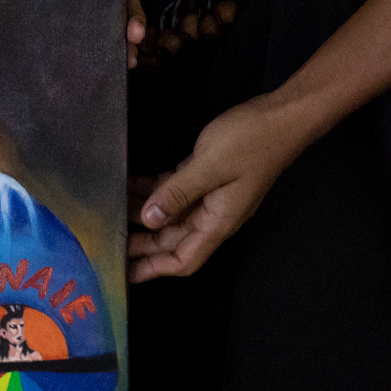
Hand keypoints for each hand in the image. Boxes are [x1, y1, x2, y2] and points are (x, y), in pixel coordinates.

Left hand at [127, 94, 309, 281]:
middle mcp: (213, 214)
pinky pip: (176, 190)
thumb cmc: (250, 142)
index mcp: (217, 222)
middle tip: (108, 237)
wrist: (282, 117)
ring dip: (144, 212)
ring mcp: (211, 195)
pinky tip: (132, 183)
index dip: (154, 269)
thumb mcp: (209, 166)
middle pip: (172, 239)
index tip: (126, 273)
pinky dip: (155, 189)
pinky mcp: (207, 175)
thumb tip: (150, 219)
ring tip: (112, 207)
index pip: (183, 259)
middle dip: (142, 241)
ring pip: (172, 214)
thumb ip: (177, 192)